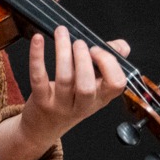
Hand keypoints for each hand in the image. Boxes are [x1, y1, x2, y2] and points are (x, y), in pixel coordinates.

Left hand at [0, 28, 129, 159]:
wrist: (45, 126)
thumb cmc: (72, 99)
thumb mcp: (95, 85)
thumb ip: (108, 63)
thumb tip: (122, 46)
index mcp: (101, 98)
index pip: (116, 85)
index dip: (109, 64)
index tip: (96, 50)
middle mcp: (83, 104)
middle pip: (87, 86)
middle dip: (84, 60)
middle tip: (78, 43)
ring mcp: (61, 105)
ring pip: (64, 79)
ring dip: (63, 52)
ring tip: (61, 33)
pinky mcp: (41, 101)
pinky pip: (38, 78)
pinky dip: (37, 57)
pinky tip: (38, 40)